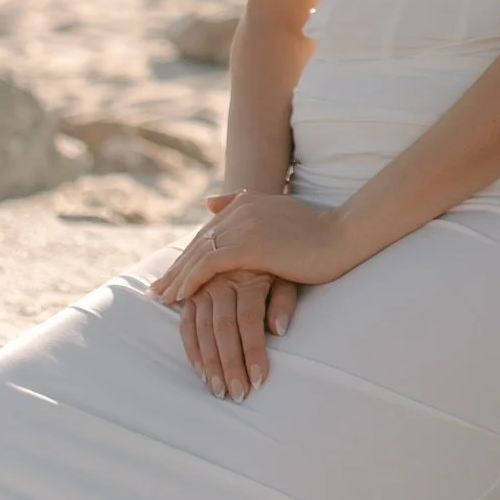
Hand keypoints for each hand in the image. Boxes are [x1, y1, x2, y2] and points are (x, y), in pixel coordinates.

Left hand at [149, 191, 349, 304]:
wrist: (342, 235)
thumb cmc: (318, 231)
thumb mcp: (278, 213)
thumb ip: (245, 207)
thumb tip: (209, 202)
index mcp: (247, 200)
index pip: (208, 231)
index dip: (188, 254)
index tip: (172, 275)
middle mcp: (241, 208)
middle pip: (198, 242)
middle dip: (176, 267)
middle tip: (156, 290)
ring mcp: (244, 225)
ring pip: (199, 253)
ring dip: (177, 278)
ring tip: (162, 299)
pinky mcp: (249, 245)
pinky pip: (209, 264)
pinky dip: (191, 280)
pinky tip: (181, 297)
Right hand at [177, 269, 298, 401]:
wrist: (251, 240)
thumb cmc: (275, 266)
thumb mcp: (286, 276)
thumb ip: (284, 301)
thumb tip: (279, 330)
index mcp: (248, 276)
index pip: (249, 319)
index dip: (253, 350)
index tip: (259, 380)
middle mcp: (222, 280)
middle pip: (224, 328)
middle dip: (231, 364)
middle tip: (239, 395)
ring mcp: (203, 287)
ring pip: (203, 329)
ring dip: (210, 363)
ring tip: (220, 391)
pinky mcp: (191, 294)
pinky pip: (186, 324)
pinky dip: (192, 350)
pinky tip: (201, 373)